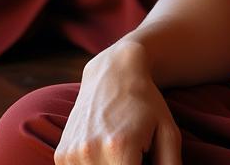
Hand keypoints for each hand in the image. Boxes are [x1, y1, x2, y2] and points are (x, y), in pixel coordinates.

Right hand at [56, 41, 180, 164]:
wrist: (113, 74)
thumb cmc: (146, 103)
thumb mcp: (168, 131)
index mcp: (120, 147)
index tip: (144, 160)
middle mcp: (91, 152)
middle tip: (136, 156)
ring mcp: (72, 155)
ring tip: (122, 155)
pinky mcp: (61, 156)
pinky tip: (106, 152)